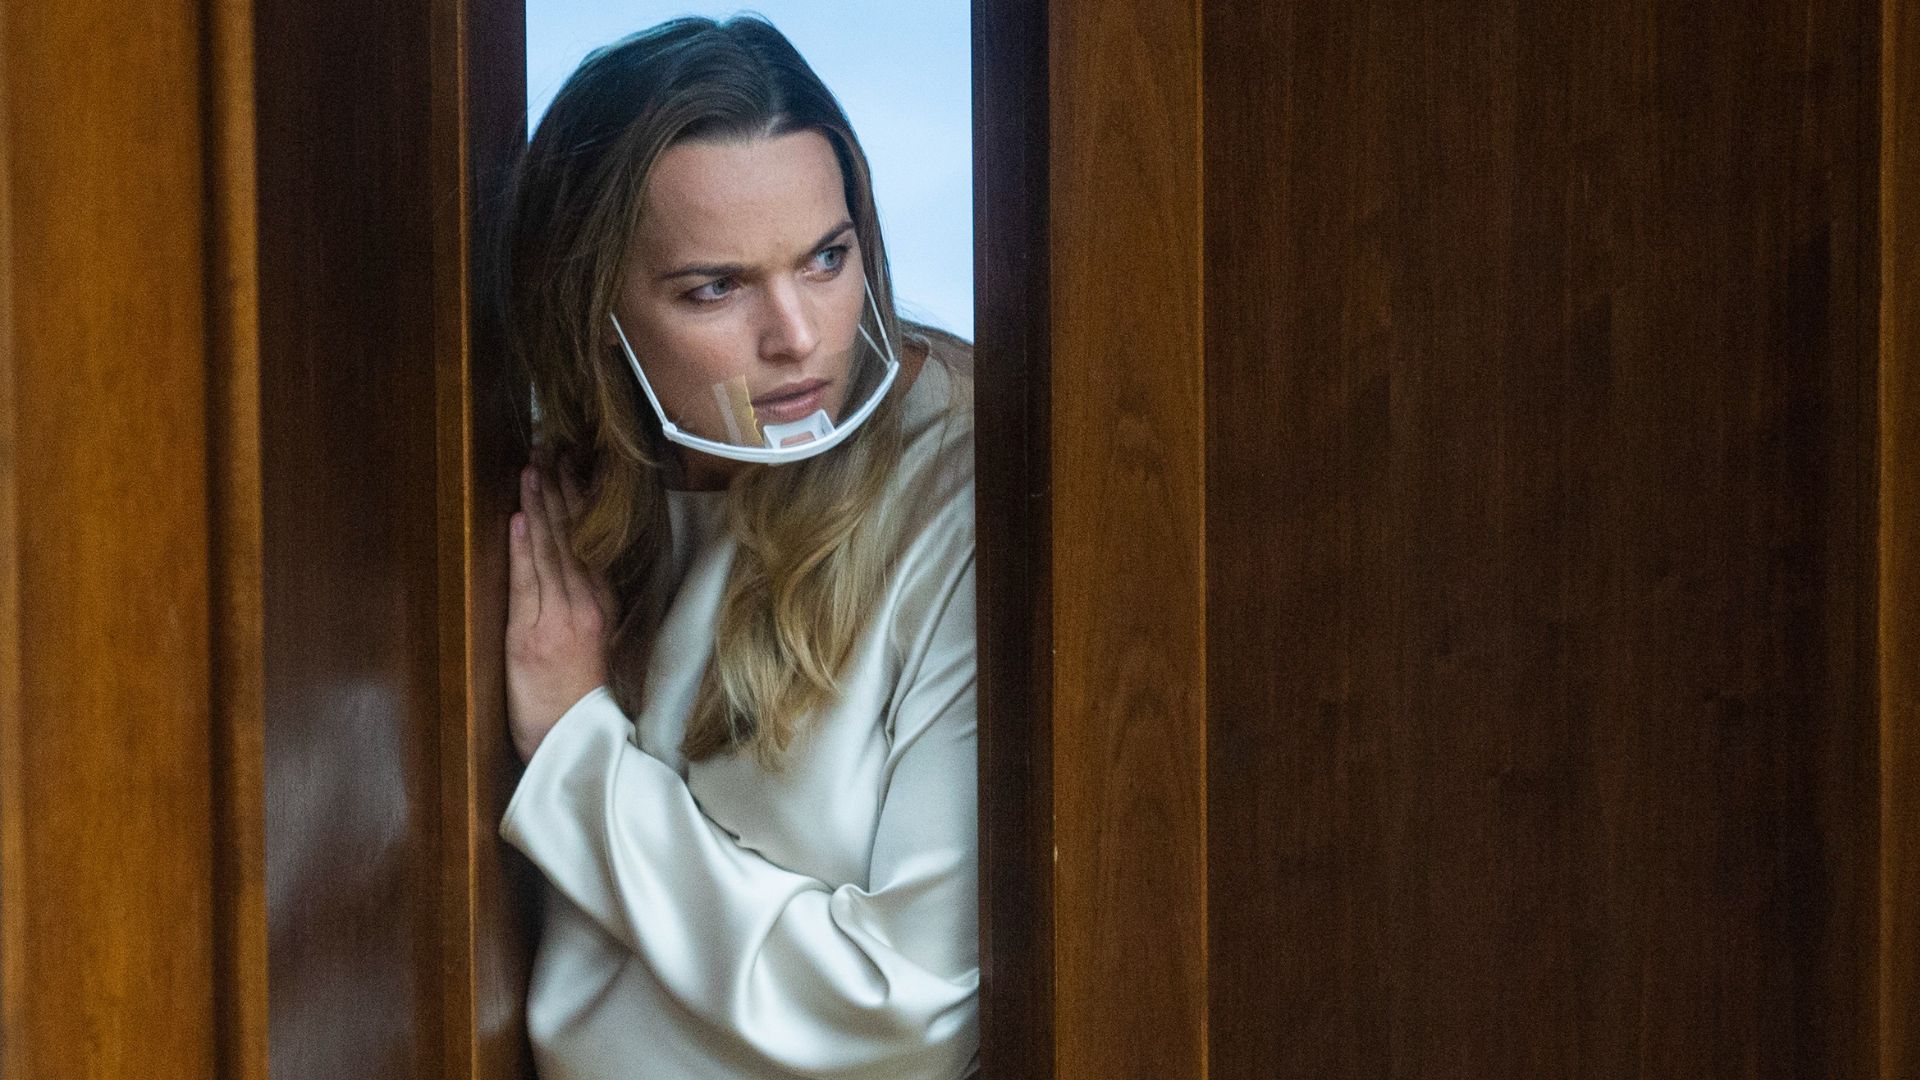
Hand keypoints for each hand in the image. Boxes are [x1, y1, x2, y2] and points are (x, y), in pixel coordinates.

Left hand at [506, 456, 614, 762]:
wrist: (572, 740)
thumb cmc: (580, 696)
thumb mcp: (595, 644)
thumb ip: (586, 603)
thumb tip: (573, 563)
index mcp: (603, 607)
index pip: (590, 542)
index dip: (579, 501)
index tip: (570, 465)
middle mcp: (586, 607)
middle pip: (572, 538)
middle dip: (558, 491)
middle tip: (548, 450)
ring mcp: (559, 620)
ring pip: (550, 553)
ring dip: (539, 508)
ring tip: (532, 470)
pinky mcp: (532, 636)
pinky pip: (528, 583)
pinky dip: (524, 549)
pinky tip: (521, 518)